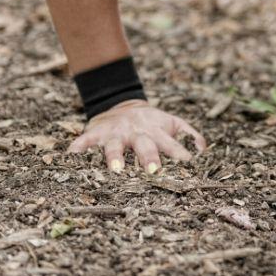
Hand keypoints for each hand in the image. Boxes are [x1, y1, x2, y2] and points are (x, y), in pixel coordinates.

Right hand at [67, 99, 205, 172]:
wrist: (122, 103)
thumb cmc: (151, 122)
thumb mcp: (172, 123)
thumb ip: (188, 133)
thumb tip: (203, 149)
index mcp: (157, 131)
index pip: (171, 145)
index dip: (179, 155)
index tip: (188, 166)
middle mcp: (137, 132)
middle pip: (145, 145)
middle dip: (149, 158)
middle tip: (154, 172)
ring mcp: (116, 132)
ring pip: (115, 145)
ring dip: (115, 157)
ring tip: (116, 169)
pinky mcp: (97, 133)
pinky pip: (86, 140)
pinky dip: (79, 146)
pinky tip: (71, 154)